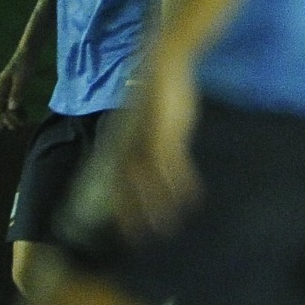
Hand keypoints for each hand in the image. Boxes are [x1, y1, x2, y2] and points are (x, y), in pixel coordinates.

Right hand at [0, 54, 31, 128]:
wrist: (29, 53)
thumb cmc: (25, 64)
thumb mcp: (22, 79)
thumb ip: (17, 93)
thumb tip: (11, 108)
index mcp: (0, 86)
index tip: (2, 127)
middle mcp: (1, 87)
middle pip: (1, 106)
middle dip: (6, 118)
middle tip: (14, 128)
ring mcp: (7, 87)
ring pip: (7, 104)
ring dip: (13, 114)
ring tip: (21, 124)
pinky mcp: (14, 86)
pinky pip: (13, 100)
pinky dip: (18, 108)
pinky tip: (24, 114)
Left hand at [106, 52, 201, 238]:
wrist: (164, 64)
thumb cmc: (156, 93)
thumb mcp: (144, 121)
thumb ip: (143, 141)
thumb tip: (147, 161)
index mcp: (121, 141)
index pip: (113, 181)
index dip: (118, 205)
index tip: (124, 228)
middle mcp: (128, 144)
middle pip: (124, 188)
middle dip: (131, 215)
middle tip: (138, 240)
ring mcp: (146, 140)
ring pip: (147, 183)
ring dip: (157, 208)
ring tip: (167, 229)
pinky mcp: (167, 133)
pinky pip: (172, 166)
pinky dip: (181, 184)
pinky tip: (191, 199)